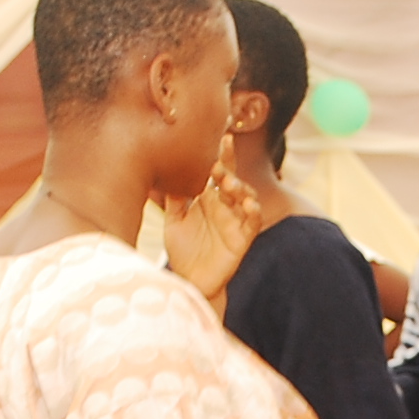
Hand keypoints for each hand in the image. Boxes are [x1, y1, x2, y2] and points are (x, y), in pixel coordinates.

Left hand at [162, 155, 262, 301]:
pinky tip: (248, 204)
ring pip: (246, 197)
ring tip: (229, 183)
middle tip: (217, 164)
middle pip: (232, 180)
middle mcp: (225, 206)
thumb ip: (173, 199)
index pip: (218, 172)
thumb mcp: (173, 221)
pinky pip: (253, 222)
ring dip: (240, 188)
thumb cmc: (183, 250)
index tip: (223, 137)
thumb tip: (165, 170)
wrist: (190, 281)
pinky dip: (253, 211)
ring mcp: (236, 221)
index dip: (222, 155)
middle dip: (229, 169)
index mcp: (209, 198)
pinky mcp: (242, 239)